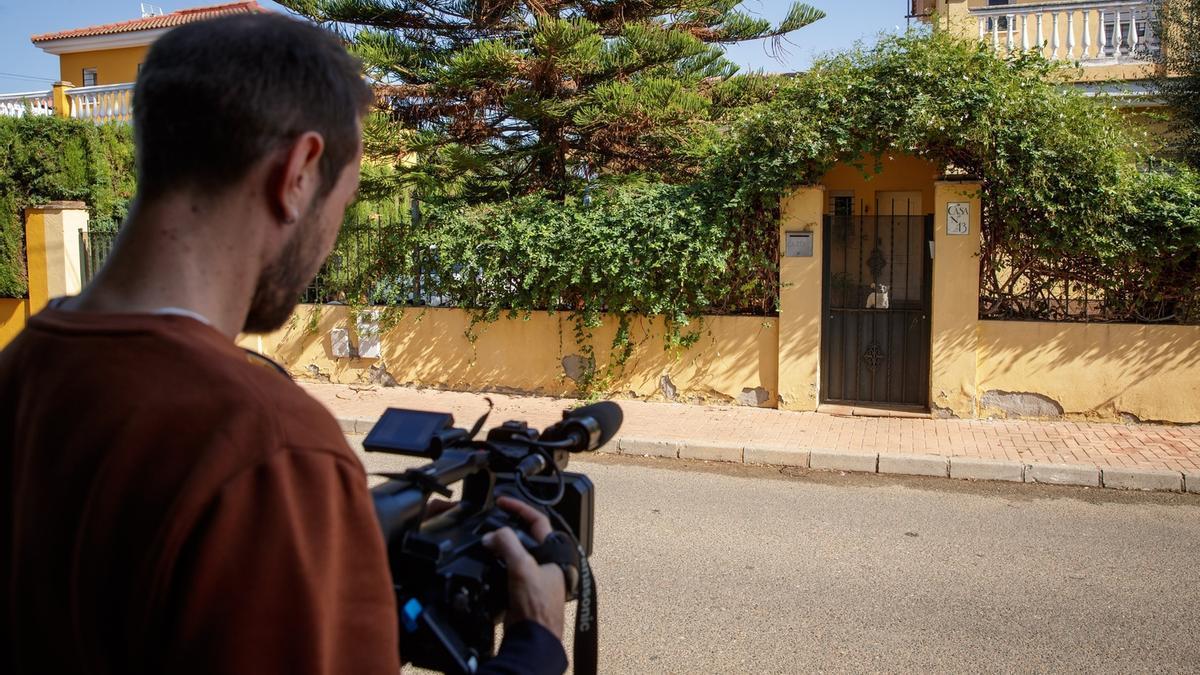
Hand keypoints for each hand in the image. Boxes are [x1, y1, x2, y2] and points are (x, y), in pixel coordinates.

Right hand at [481, 496, 566, 639]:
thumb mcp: (522, 567)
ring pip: (515, 552)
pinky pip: (507, 569)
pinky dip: (496, 563)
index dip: (519, 507)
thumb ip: (508, 545)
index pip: (537, 520)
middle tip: (491, 518)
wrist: (533, 638)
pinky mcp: (522, 590)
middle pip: (525, 535)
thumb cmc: (538, 608)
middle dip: (507, 526)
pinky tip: (486, 563)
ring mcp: (534, 577)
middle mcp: (545, 563)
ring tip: (486, 539)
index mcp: (552, 553)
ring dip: (500, 545)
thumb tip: (493, 534)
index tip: (502, 501)